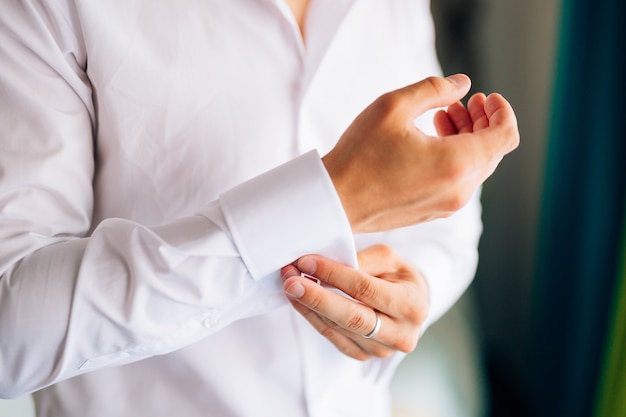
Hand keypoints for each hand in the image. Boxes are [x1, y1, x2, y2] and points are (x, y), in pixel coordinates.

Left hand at [280, 245, 428, 360]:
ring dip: (308, 305)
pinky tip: (299, 300)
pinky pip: (331, 337)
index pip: (365, 289)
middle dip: (317, 298)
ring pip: (337, 328)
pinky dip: (312, 317)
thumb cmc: (398, 277)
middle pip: (351, 317)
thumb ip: (364, 260)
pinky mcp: (362, 355)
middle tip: (291, 281)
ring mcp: (380, 349)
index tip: (307, 261)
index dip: (334, 275)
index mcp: (412, 305)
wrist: (410, 305)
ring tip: (289, 283)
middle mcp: (400, 334)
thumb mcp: (390, 260)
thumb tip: (330, 265)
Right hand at [323, 74, 518, 232]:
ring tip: (441, 118)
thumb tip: (462, 84)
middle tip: (459, 104)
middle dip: (482, 122)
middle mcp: (458, 190)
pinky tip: (430, 142)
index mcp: (455, 163)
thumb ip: (434, 89)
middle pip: (492, 151)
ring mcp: (446, 205)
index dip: (503, 111)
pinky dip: (454, 158)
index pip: (506, 135)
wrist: (333, 201)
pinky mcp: (433, 212)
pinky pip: (458, 182)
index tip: (486, 97)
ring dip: (467, 139)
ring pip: (475, 167)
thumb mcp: (392, 107)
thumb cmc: (358, 156)